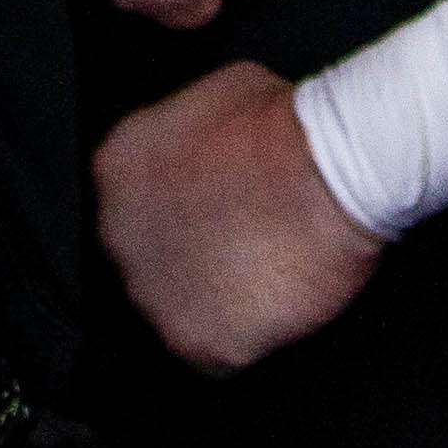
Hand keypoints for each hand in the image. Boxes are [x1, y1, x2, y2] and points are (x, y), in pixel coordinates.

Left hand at [92, 60, 384, 372]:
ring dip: (212, 298)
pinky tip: (272, 304)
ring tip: (262, 274)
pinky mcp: (195, 342)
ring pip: (175, 308)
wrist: (330, 173)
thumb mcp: (217, 95)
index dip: (178, 208)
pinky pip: (214, 351)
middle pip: (146, 258)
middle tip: (240, 244)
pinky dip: (243, 337)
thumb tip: (202, 149)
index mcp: (117, 169)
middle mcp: (118, 234)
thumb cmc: (288, 127)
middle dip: (187, 255)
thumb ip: (186, 132)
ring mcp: (152, 294)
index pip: (134, 202)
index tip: (211, 210)